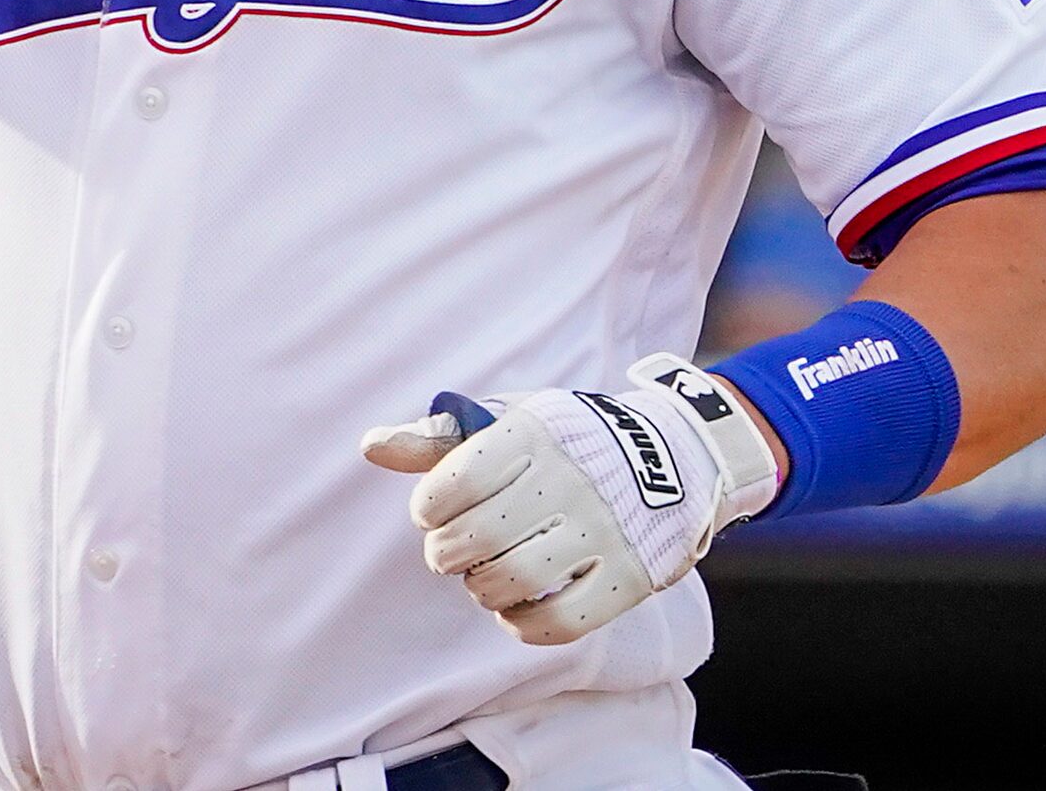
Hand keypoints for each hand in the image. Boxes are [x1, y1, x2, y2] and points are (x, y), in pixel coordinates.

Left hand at [360, 362, 777, 645]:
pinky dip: (524, 625)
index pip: (454, 483)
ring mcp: (604, 529)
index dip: (428, 509)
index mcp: (534, 433)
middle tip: (450, 554)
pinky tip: (517, 609)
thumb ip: (441, 438)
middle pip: (476, 539)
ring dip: (481, 590)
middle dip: (445, 555)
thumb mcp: (511, 421)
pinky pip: (561, 623)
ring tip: (483, 580)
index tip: (434, 513)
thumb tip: (370, 446)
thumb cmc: (569, 440)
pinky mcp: (630, 577)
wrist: (675, 454)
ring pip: (513, 581)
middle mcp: (570, 479)